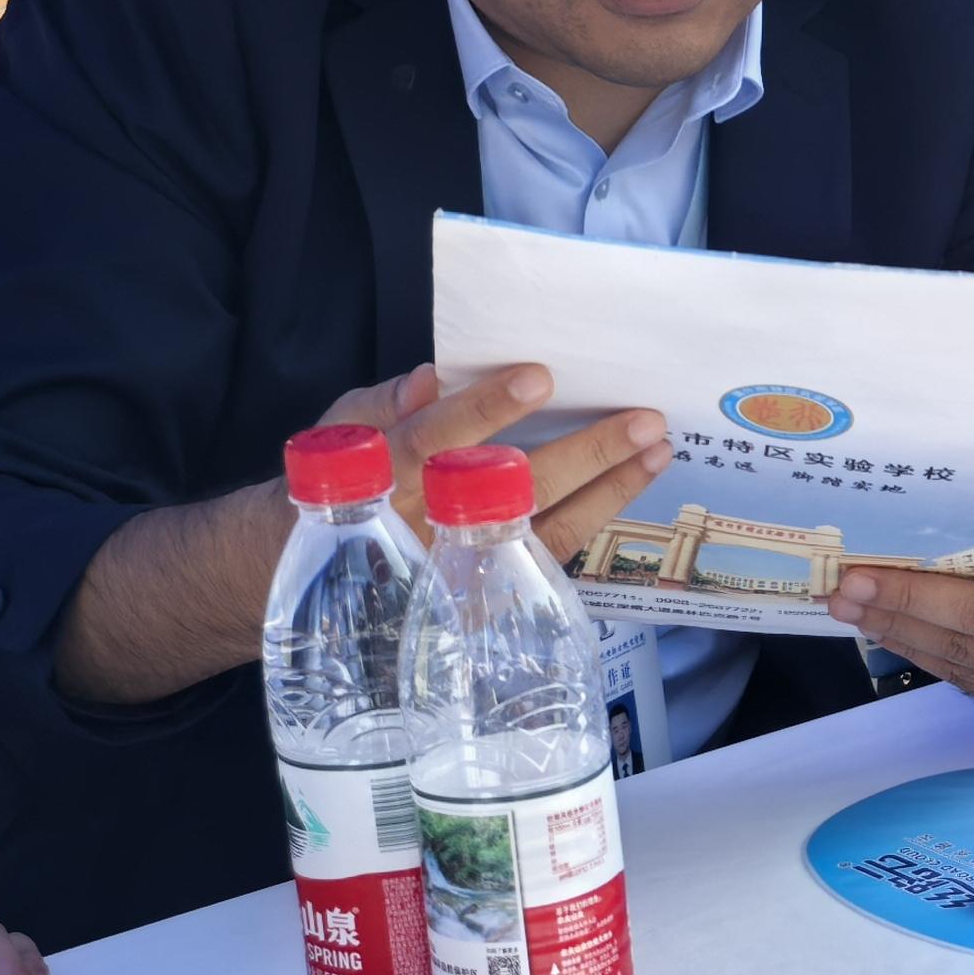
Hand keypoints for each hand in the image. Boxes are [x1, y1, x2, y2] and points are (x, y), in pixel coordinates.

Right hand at [320, 363, 672, 567]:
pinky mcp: (487, 596)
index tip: (539, 377)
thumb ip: (382, 406)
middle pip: (510, 491)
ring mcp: (462, 570)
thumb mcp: (339, 435)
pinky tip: (633, 482)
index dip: (484, 411)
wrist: (316, 571)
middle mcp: (428, 530)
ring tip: (657, 449)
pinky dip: (595, 515)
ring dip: (608, 488)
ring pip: (544, 529)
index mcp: (383, 480)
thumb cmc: (342, 480)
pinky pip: (549, 555)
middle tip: (640, 420)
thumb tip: (431, 377)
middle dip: (582, 455)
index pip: (434, 440)